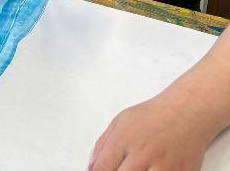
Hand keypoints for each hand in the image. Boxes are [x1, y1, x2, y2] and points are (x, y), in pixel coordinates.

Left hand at [89, 93, 209, 170]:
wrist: (187, 113)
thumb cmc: (153, 116)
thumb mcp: (120, 122)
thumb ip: (103, 145)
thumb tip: (91, 166)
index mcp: (123, 140)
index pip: (102, 168)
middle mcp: (142, 154)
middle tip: (120, 170)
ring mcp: (162, 167)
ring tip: (134, 169)